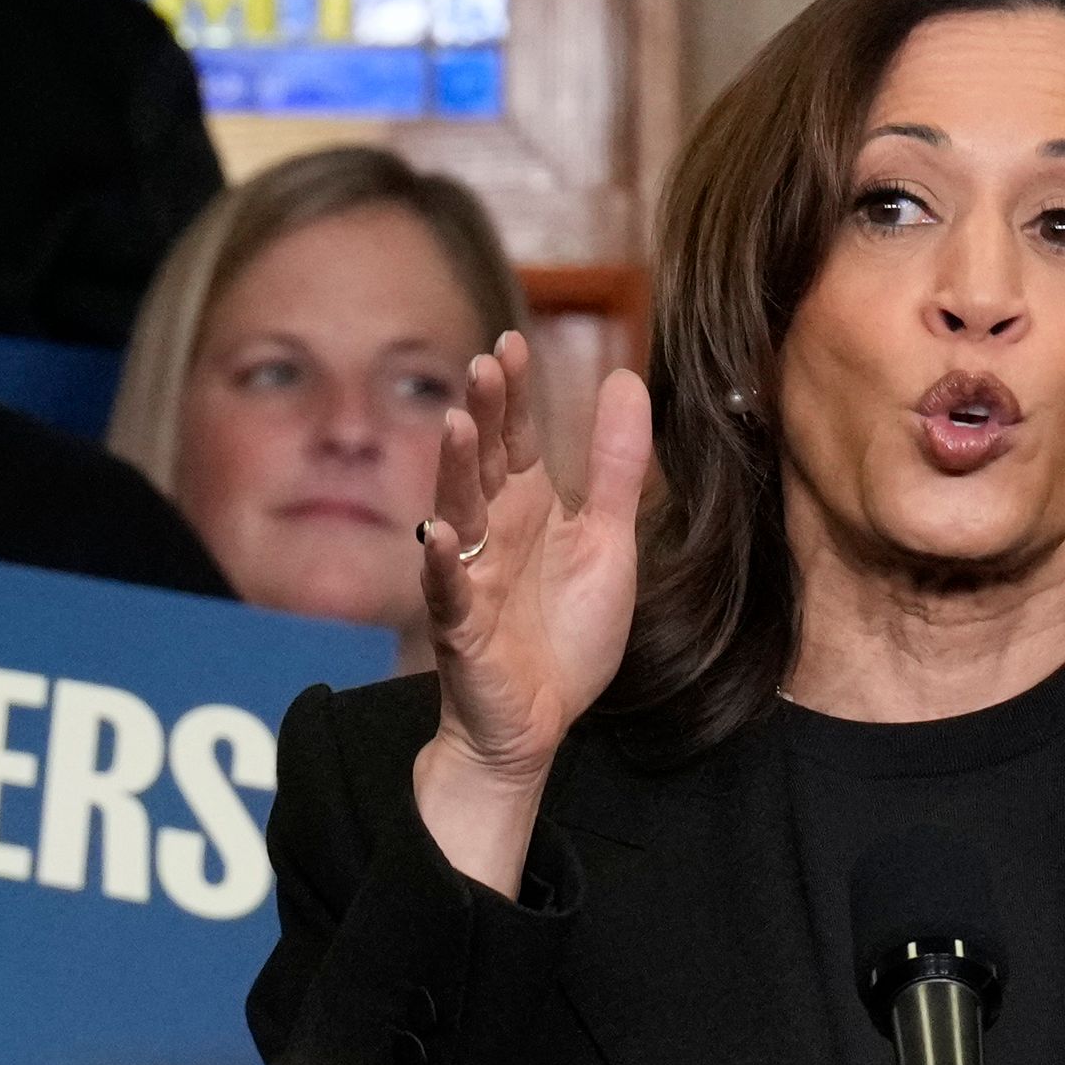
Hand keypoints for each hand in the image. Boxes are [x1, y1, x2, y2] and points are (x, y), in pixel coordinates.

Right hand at [412, 335, 656, 893]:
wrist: (539, 722)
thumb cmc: (564, 632)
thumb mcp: (608, 540)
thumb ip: (616, 466)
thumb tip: (625, 378)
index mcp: (526, 508)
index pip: (515, 437)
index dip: (514, 393)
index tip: (513, 341)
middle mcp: (491, 534)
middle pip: (483, 464)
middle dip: (483, 415)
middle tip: (485, 364)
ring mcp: (470, 579)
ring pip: (456, 515)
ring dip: (456, 472)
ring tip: (457, 426)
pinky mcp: (462, 632)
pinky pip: (447, 593)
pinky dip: (441, 565)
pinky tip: (439, 534)